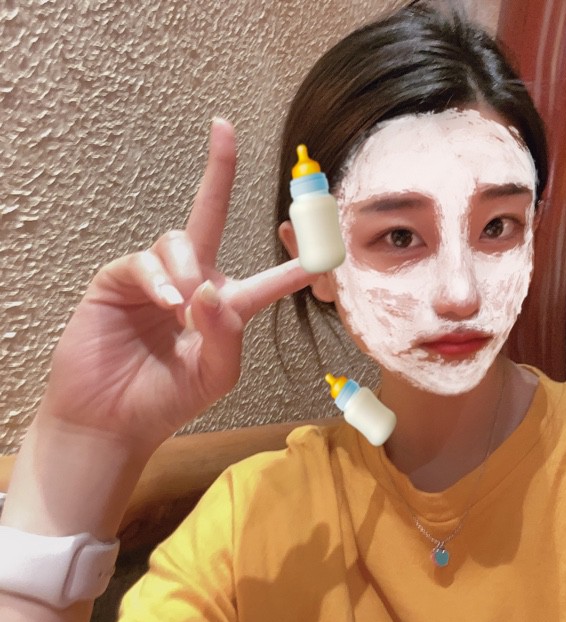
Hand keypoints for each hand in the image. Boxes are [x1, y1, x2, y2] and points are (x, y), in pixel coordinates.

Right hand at [39, 119, 313, 452]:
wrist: (112, 420)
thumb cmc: (167, 399)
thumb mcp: (215, 375)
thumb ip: (227, 336)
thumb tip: (209, 287)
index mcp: (223, 307)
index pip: (265, 279)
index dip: (294, 264)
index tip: (324, 246)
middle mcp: (192, 281)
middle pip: (210, 215)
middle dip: (218, 171)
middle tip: (224, 128)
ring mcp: (154, 278)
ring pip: (178, 241)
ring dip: (187, 270)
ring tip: (180, 310)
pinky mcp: (119, 279)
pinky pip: (144, 261)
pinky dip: (159, 280)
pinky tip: (166, 305)